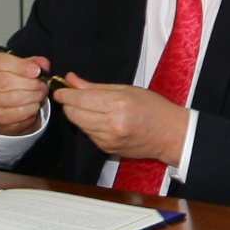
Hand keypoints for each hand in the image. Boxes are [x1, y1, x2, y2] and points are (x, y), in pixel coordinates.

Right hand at [0, 49, 52, 135]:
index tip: (36, 71)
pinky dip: (30, 108)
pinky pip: (16, 113)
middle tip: (42, 85)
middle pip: (5, 82)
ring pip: (12, 98)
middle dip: (29, 83)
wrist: (4, 99)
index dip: (21, 66)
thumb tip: (43, 64)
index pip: (0, 62)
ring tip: (41, 94)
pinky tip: (35, 104)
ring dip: (32, 96)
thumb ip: (33, 62)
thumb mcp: (22, 64)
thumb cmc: (12, 76)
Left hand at [51, 74, 185, 166]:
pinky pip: (89, 134)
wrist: (169, 134)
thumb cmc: (153, 108)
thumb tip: (71, 80)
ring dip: (76, 115)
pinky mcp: (107, 149)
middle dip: (67, 104)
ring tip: (84, 105)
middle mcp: (111, 124)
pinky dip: (87, 125)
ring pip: (79, 125)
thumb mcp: (126, 89)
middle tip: (68, 96)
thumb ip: (96, 86)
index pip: (80, 99)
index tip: (59, 89)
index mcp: (118, 104)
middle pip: (74, 114)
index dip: (66, 94)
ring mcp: (108, 139)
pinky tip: (97, 119)